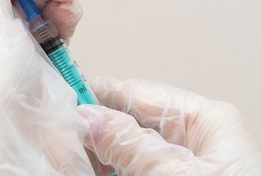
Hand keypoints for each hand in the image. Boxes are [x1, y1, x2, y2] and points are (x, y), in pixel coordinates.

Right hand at [78, 77, 260, 174]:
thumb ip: (130, 145)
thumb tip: (89, 117)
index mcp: (205, 122)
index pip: (138, 94)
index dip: (98, 94)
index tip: (62, 98)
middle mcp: (192, 143)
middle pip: (128, 125)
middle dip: (92, 132)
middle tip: (56, 139)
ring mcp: (181, 171)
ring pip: (125, 155)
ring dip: (95, 159)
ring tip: (65, 161)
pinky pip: (132, 174)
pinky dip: (108, 174)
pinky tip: (84, 173)